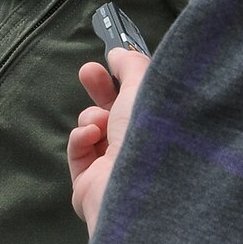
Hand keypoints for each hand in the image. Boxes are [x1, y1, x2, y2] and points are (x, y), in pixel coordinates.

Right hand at [68, 46, 148, 234]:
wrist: (135, 191)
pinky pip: (79, 151)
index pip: (141, 103)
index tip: (113, 61)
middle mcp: (142, 152)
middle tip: (88, 72)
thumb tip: (119, 52)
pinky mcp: (91, 184)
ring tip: (98, 122)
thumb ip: (131, 65)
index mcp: (163, 132)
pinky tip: (89, 137)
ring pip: (94, 130)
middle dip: (101, 90)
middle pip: (116, 113)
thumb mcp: (144, 89)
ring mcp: (116, 170)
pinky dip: (81, 139)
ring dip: (92, 117)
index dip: (127, 80)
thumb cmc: (150, 139)